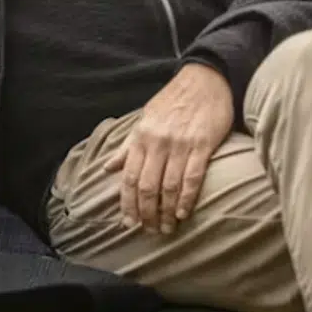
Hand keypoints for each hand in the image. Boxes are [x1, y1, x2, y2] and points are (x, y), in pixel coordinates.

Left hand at [106, 62, 232, 233]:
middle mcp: (157, 142)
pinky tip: (182, 213)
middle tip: (148, 231)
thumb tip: (108, 168)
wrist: (204, 80)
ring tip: (166, 228)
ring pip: (168, 185)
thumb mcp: (144, 120)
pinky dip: (185, 197)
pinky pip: (191, 176)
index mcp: (140, 137)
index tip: (128, 223)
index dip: (127, 203)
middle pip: (146, 186)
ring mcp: (179, 144)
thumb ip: (127, 146)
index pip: (129, 177)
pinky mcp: (202, 144)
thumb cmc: (172, 102)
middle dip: (146, 213)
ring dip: (166, 211)